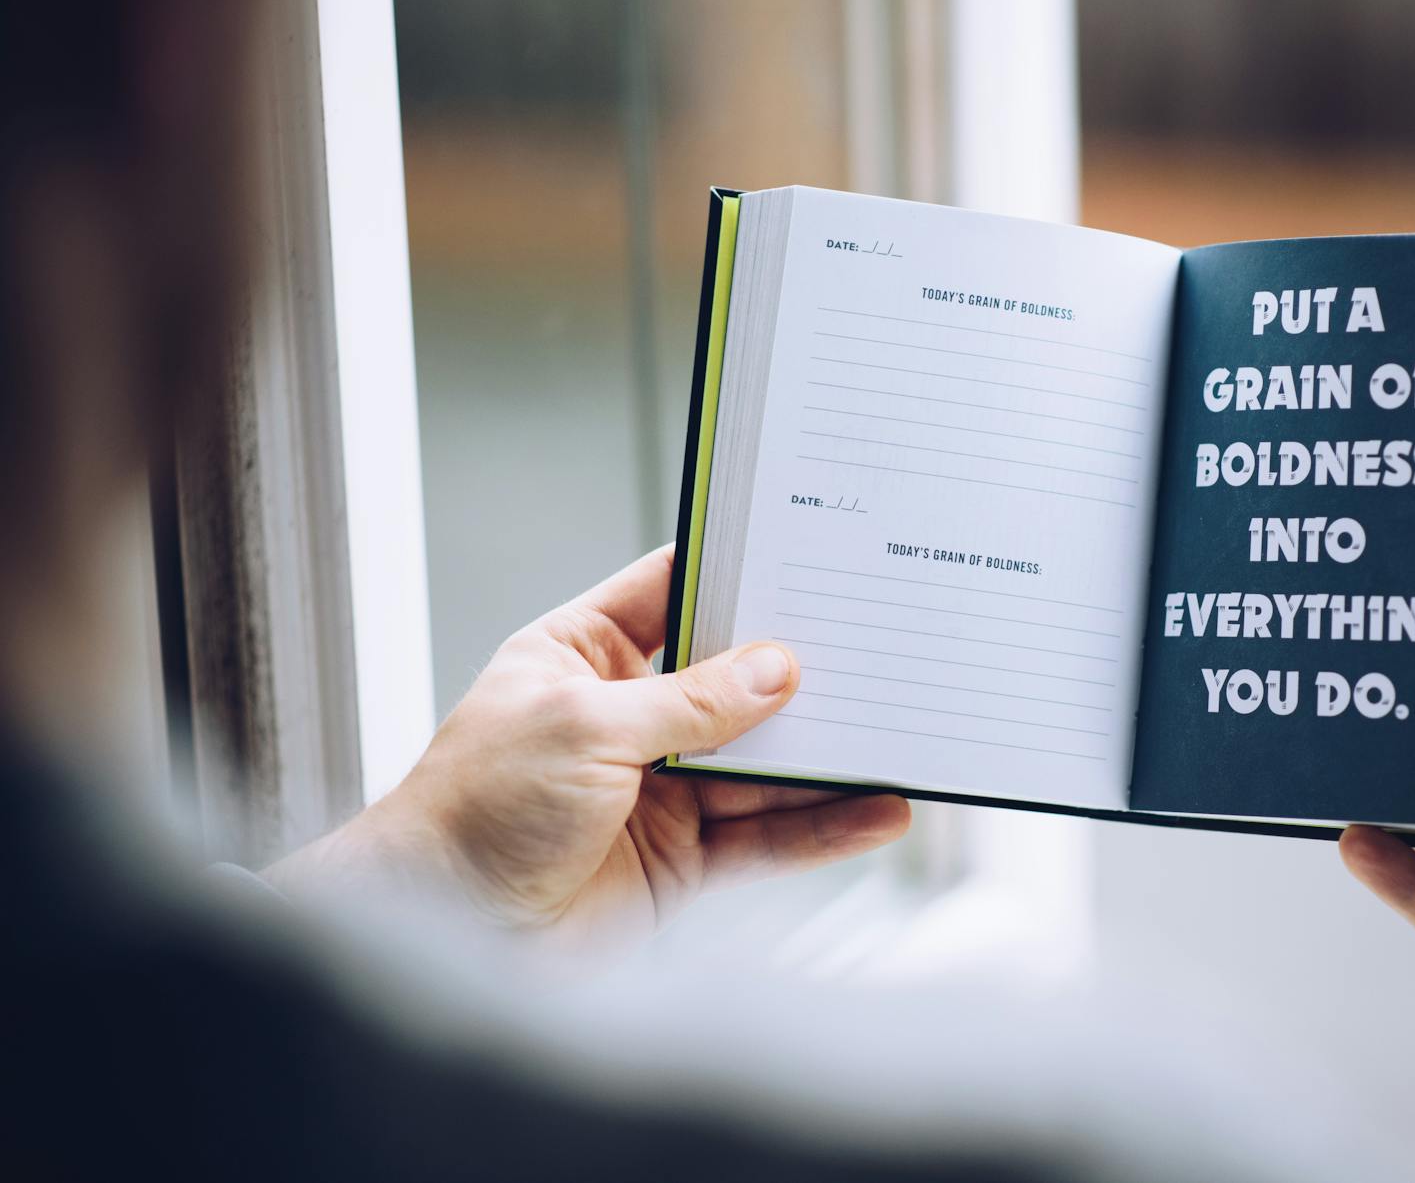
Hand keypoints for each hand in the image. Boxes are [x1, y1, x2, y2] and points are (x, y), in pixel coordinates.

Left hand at [269, 545, 909, 940]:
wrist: (444, 935)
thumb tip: (779, 668)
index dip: (734, 572)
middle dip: (801, 670)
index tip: (806, 549)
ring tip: (899, 734)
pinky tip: (876, 811)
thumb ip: (693, 701)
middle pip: (734, 681)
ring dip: (828, 755)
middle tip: (876, 645)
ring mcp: (659, 788)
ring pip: (763, 764)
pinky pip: (767, 836)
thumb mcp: (585, 727)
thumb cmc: (474, 811)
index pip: (671, 593)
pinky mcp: (682, 859)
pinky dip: (823, 826)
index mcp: (581, 655)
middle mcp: (626, 715)